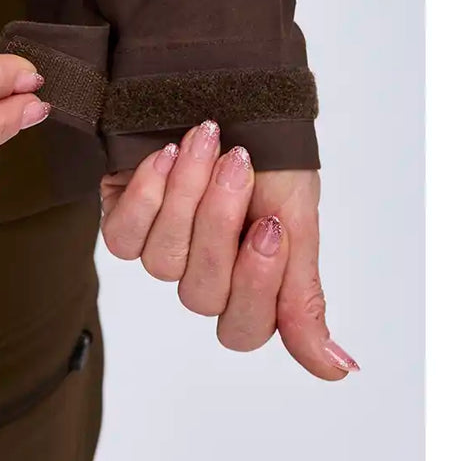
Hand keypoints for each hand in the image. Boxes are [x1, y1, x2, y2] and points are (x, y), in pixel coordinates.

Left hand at [99, 121, 358, 379]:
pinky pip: (124, 236)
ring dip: (187, 195)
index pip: (243, 330)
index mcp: (250, 284)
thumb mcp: (297, 218)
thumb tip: (337, 370)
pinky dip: (147, 192)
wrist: (230, 89)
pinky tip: (165, 155)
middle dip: (219, 223)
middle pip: (200, 294)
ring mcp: (161, 253)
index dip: (254, 285)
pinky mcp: (123, 225)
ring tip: (207, 140)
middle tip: (240, 165)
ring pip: (162, 262)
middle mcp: (203, 276)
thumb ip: (303, 295)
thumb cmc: (269, 154)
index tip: (271, 224)